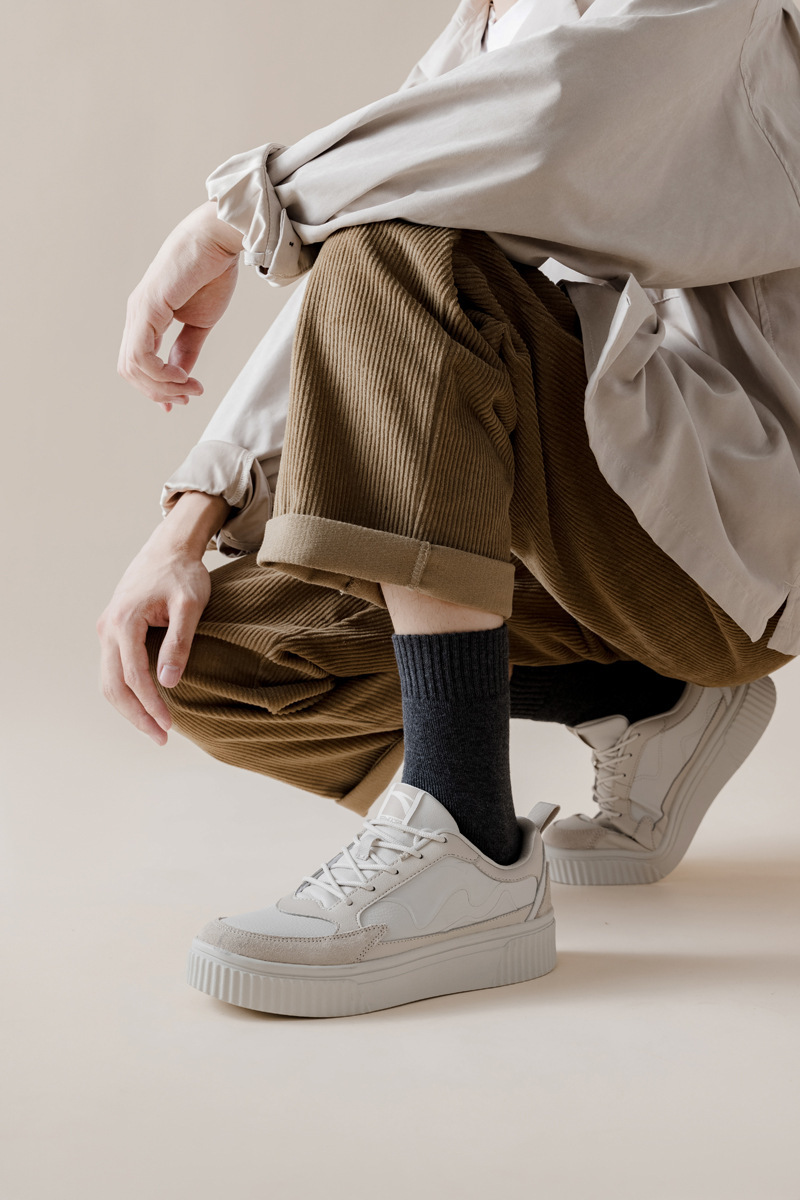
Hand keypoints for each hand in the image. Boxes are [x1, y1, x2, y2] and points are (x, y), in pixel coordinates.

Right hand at [97, 492, 229, 743]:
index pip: (133, 676)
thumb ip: (180, 643)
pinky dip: (125, 690)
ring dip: (128, 707)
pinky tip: (145, 704)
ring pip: (108, 680)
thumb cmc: (184, 574)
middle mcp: (108, 628)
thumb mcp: (190, 606)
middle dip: (136, 715)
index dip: (151, 705)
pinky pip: (112, 668)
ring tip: (154, 727)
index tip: (169, 726)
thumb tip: (169, 682)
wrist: (169, 548)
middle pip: (112, 685)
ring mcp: (106, 629)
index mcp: (125, 622)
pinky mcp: (112, 630)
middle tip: (161, 738)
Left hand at [118, 201, 243, 411]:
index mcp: (147, 317)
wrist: (219, 240)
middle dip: (160, 392)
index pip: (137, 362)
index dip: (155, 388)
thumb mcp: (200, 322)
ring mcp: (139, 311)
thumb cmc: (212, 272)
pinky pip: (142, 354)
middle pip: (130, 370)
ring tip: (191, 388)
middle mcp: (137, 314)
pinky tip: (183, 375)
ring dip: (162, 387)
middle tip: (190, 396)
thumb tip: (179, 375)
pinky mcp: (147, 307)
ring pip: (133, 367)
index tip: (182, 400)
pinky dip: (161, 373)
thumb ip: (187, 349)